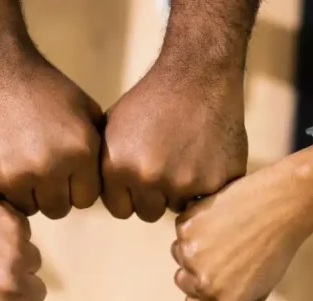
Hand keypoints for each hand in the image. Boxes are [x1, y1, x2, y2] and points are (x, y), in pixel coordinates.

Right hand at [0, 50, 101, 219]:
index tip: (66, 169)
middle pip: (57, 209)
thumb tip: (109, 182)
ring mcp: (13, 176)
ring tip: (20, 160)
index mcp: (78, 153)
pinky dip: (0, 184)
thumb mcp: (85, 111)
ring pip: (28, 208)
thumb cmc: (44, 88)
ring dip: (26, 192)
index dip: (76, 185)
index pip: (85, 199)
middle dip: (52, 192)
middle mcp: (47, 169)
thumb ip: (98, 150)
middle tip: (41, 166)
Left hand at [101, 61, 246, 221]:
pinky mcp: (216, 182)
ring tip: (185, 156)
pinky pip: (206, 200)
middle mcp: (148, 177)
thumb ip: (105, 166)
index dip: (130, 193)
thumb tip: (96, 196)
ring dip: (181, 190)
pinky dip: (207, 183)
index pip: (120, 208)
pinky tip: (204, 156)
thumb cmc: (152, 100)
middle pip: (149, 212)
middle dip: (155, 195)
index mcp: (118, 167)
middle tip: (166, 164)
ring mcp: (184, 182)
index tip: (141, 173)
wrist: (199, 75)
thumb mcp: (112, 128)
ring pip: (177, 207)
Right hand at [172, 146, 312, 300]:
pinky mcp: (185, 227)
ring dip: (193, 246)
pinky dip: (194, 223)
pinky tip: (218, 217)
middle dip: (197, 269)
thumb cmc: (276, 247)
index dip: (207, 286)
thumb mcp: (258, 289)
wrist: (282, 206)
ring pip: (178, 254)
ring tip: (222, 232)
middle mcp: (201, 284)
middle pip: (183, 281)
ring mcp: (189, 255)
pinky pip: (181, 229)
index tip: (218, 271)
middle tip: (223, 250)